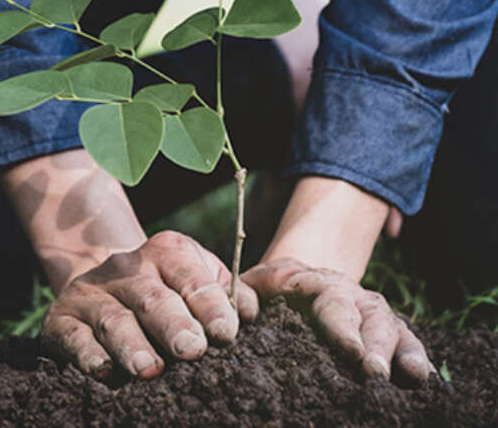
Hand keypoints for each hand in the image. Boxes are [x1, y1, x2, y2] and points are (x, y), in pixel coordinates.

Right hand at [41, 230, 258, 378]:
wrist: (104, 290)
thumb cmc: (170, 295)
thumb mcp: (201, 282)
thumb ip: (231, 294)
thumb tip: (250, 312)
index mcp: (166, 252)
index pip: (190, 276)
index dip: (209, 304)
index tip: (226, 333)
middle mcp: (125, 267)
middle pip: (151, 297)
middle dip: (173, 325)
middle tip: (192, 350)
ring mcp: (90, 292)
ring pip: (113, 319)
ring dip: (131, 345)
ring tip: (149, 370)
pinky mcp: (61, 319)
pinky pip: (74, 337)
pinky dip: (88, 355)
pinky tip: (104, 372)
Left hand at [242, 257, 432, 382]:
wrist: (290, 280)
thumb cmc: (264, 292)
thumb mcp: (249, 286)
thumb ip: (241, 297)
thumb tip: (235, 319)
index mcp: (312, 280)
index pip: (330, 299)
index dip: (342, 325)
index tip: (350, 351)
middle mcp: (348, 292)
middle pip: (367, 313)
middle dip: (373, 343)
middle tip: (375, 372)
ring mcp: (369, 310)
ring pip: (391, 326)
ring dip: (400, 350)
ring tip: (409, 375)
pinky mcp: (384, 330)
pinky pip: (405, 340)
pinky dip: (415, 356)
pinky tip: (422, 377)